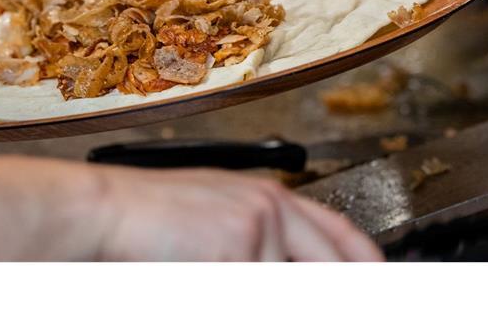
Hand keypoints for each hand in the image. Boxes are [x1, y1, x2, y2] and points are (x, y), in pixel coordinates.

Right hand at [91, 166, 382, 260]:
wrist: (108, 211)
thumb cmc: (153, 217)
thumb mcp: (220, 217)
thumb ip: (265, 242)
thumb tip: (299, 266)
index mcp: (270, 197)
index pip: (342, 235)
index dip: (368, 265)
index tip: (380, 280)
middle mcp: (273, 208)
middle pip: (335, 266)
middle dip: (338, 289)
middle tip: (327, 290)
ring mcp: (259, 230)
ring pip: (294, 285)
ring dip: (254, 281)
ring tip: (214, 262)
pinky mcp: (240, 250)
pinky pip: (256, 289)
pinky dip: (230, 287)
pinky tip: (202, 269)